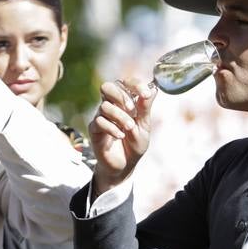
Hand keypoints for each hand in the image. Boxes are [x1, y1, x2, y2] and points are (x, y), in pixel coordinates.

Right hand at [89, 79, 153, 194]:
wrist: (124, 165)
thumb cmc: (134, 144)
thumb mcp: (144, 127)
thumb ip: (145, 109)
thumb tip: (153, 89)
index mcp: (124, 102)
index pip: (125, 83)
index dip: (135, 85)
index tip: (146, 94)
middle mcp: (111, 106)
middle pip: (107, 87)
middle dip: (121, 96)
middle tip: (131, 109)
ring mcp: (101, 117)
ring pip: (105, 106)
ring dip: (120, 116)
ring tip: (129, 128)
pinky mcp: (94, 130)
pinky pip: (99, 121)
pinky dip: (112, 128)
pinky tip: (120, 136)